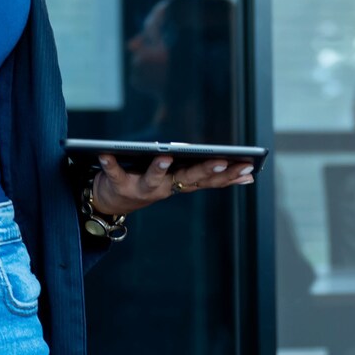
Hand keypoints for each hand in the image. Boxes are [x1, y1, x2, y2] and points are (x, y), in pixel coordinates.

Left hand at [91, 154, 254, 216]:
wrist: (113, 203)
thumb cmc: (150, 180)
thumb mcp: (179, 177)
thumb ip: (206, 173)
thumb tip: (247, 174)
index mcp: (181, 183)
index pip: (211, 180)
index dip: (230, 175)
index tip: (249, 166)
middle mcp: (166, 188)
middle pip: (188, 179)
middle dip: (205, 171)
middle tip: (221, 161)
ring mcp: (143, 188)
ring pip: (154, 179)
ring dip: (159, 168)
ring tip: (165, 155)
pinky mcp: (119, 185)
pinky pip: (115, 173)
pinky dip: (110, 163)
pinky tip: (106, 152)